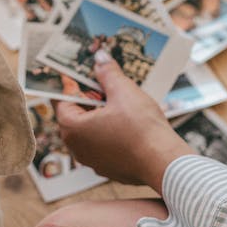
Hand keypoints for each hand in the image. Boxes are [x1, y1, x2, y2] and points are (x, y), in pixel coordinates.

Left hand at [56, 59, 191, 192]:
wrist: (164, 163)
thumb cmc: (141, 130)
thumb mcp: (124, 92)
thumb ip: (107, 73)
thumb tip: (100, 58)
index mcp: (73, 129)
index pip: (62, 101)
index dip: (71, 84)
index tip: (79, 73)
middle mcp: (78, 148)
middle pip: (76, 115)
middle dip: (89, 98)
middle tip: (103, 84)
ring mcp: (94, 161)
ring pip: (91, 131)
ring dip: (102, 115)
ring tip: (120, 101)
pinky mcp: (110, 168)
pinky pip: (105, 144)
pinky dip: (112, 131)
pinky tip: (129, 122)